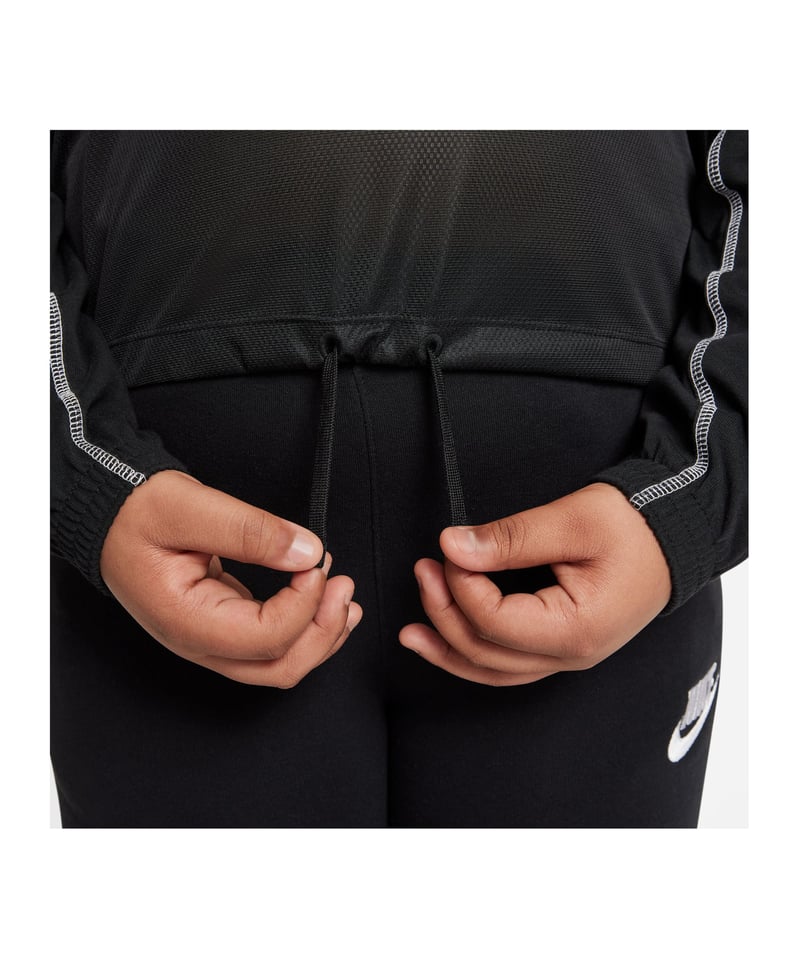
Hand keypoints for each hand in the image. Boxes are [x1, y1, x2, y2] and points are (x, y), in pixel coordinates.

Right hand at [100, 470, 360, 685]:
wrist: (111, 517)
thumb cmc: (137, 514)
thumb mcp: (189, 506)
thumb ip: (250, 531)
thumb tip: (306, 552)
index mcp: (184, 621)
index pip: (264, 638)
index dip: (303, 605)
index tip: (317, 563)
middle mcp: (198, 643)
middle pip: (277, 667)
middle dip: (323, 632)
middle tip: (342, 585)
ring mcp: (211, 640)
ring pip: (279, 664)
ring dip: (320, 635)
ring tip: (344, 598)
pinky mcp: (223, 626)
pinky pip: (272, 644)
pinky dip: (306, 627)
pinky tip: (324, 600)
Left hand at [399, 482, 670, 685]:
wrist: (673, 535)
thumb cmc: (634, 526)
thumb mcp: (572, 520)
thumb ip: (510, 538)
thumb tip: (453, 547)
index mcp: (576, 629)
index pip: (495, 621)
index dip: (461, 585)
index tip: (448, 548)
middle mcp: (571, 655)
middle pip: (487, 652)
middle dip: (446, 610)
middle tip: (424, 568)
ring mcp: (567, 656)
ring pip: (493, 669)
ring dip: (449, 648)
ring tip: (410, 632)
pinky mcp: (560, 645)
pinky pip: (507, 663)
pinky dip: (471, 654)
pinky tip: (444, 640)